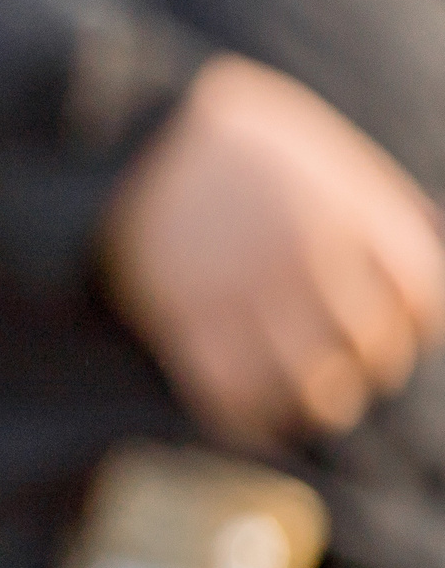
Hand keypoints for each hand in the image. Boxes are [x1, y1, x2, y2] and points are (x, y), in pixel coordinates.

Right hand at [103, 55, 444, 448]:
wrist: (151, 148)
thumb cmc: (255, 154)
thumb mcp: (339, 166)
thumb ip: (386, 222)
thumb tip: (424, 294)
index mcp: (353, 217)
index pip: (422, 305)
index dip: (418, 330)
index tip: (398, 333)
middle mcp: (307, 261)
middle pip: (370, 355)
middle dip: (366, 370)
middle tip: (345, 368)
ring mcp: (246, 297)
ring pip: (308, 392)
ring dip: (314, 404)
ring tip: (305, 399)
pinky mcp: (186, 326)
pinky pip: (232, 401)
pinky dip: (250, 420)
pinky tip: (252, 410)